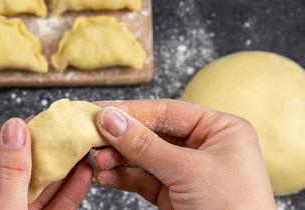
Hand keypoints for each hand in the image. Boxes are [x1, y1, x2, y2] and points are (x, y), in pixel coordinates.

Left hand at [0, 118, 92, 209]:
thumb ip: (10, 174)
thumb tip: (14, 128)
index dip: (10, 144)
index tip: (32, 123)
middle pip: (16, 178)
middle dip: (40, 155)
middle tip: (59, 131)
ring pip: (39, 193)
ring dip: (61, 172)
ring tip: (78, 147)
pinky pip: (55, 209)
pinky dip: (70, 193)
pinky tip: (82, 174)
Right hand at [93, 99, 275, 209]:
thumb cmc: (233, 208)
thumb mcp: (187, 171)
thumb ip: (144, 144)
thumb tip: (109, 118)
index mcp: (219, 129)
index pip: (166, 112)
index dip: (130, 111)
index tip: (98, 110)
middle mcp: (203, 146)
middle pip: (151, 133)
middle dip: (121, 138)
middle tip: (91, 137)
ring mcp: (186, 171)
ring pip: (143, 157)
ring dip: (117, 159)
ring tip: (97, 162)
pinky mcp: (173, 193)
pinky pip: (142, 178)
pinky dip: (122, 177)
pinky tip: (106, 176)